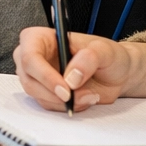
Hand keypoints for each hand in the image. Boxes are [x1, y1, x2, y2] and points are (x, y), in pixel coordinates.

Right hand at [13, 27, 145, 111]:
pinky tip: (82, 98)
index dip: (44, 74)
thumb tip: (71, 77)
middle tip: (75, 97)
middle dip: (53, 93)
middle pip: (28, 79)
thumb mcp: (105, 50)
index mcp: (42, 38)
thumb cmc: (108, 56)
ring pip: (37, 95)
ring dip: (63, 101)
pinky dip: (67, 106)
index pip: (29, 56)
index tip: (65, 89)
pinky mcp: (45, 92)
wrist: (117, 74)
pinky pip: (48, 105)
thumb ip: (89, 59)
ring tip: (88, 94)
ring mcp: (38, 76)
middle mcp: (35, 56)